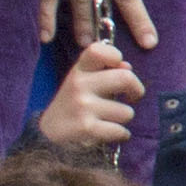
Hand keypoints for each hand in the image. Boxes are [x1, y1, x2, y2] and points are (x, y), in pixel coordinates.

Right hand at [34, 38, 144, 153]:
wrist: (48, 133)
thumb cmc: (75, 103)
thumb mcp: (85, 81)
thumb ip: (107, 71)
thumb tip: (127, 66)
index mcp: (80, 69)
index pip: (100, 50)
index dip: (115, 56)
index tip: (118, 69)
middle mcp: (79, 84)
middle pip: (126, 78)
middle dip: (137, 90)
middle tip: (132, 97)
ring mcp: (82, 105)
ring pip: (126, 111)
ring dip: (124, 118)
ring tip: (111, 119)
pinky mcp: (85, 127)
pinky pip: (120, 131)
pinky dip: (122, 134)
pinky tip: (112, 133)